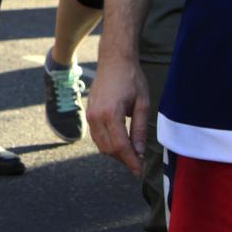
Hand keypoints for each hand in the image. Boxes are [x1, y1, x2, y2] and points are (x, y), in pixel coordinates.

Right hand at [86, 55, 150, 176]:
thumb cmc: (131, 79)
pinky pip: (96, 136)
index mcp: (111, 114)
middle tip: (139, 162)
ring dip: (115, 153)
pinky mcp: (89, 113)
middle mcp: (96, 116)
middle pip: (109, 149)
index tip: (139, 170)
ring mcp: (90, 115)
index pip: (121, 146)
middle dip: (124, 159)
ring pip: (101, 145)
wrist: (114, 60)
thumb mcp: (142, 104)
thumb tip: (140, 152)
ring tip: (131, 153)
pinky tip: (120, 142)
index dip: (131, 161)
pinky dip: (108, 143)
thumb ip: (140, 129)